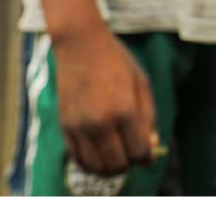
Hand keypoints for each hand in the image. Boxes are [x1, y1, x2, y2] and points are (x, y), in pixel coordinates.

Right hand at [52, 26, 154, 175]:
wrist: (81, 46)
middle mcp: (101, 122)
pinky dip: (91, 163)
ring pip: (97, 167)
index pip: (139, 151)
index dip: (147, 157)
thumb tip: (150, 147)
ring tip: (118, 158)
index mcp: (125, 109)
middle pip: (118, 164)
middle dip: (130, 164)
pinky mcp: (65, 127)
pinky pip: (78, 159)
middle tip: (133, 156)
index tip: (148, 155)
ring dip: (110, 168)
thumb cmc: (117, 62)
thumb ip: (148, 116)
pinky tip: (100, 155)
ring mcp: (80, 126)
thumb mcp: (142, 83)